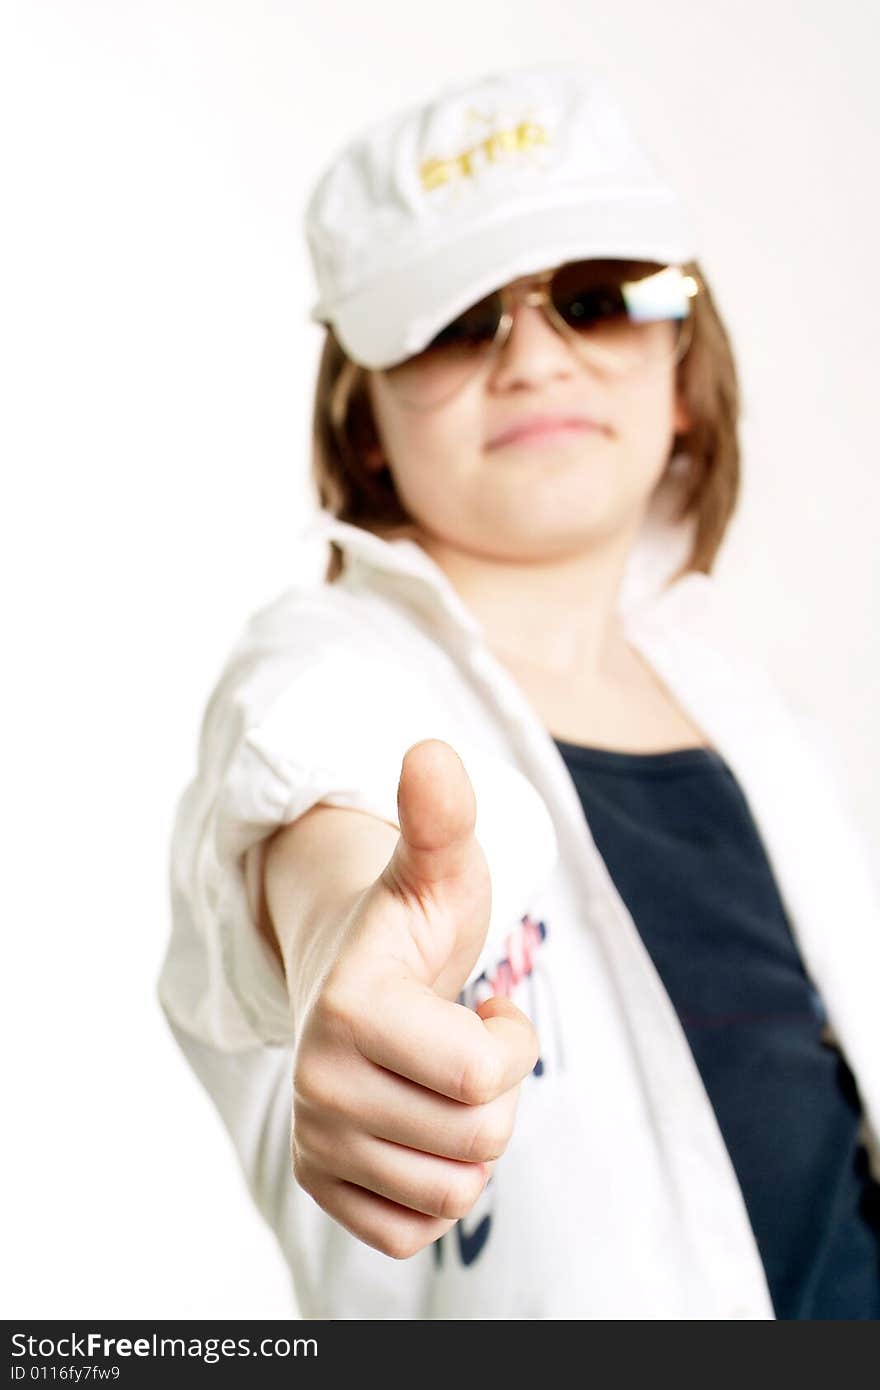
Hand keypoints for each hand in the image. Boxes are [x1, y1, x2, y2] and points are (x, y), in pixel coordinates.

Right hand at [289, 738, 538, 1258]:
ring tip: (445, 1081)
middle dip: (498, 1092)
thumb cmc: (416, 928)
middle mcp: (316, 1084)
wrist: (357, 976)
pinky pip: (409, 1232)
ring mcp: (313, 1140)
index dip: (512, 1042)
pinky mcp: (320, 1186)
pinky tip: (422, 1127)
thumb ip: (441, 818)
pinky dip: (436, 1189)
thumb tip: (431, 750)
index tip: (491, 1007)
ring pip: (452, 1193)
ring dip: (472, 1141)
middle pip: (477, 1143)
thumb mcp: (441, 871)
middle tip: (467, 1044)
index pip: (483, 1077)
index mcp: (350, 1010)